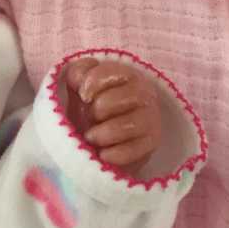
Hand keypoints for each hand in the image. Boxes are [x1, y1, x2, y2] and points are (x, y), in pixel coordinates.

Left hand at [65, 58, 161, 175]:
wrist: (104, 143)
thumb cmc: (91, 112)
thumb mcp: (80, 90)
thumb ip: (77, 75)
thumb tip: (79, 78)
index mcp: (126, 75)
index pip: (109, 73)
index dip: (90, 84)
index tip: (83, 96)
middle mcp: (143, 93)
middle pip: (114, 100)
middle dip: (96, 112)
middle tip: (91, 119)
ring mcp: (151, 118)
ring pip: (125, 126)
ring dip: (101, 134)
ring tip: (91, 137)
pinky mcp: (151, 142)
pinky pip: (132, 149)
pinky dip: (113, 154)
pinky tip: (102, 154)